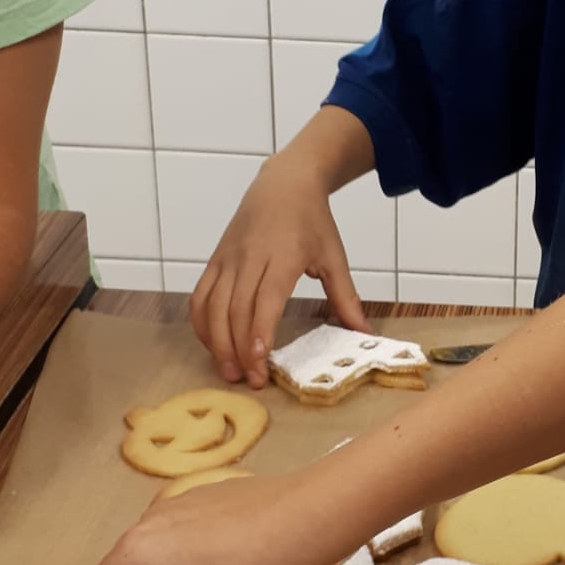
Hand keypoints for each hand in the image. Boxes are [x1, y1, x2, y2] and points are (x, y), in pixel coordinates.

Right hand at [191, 155, 367, 388]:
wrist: (284, 183)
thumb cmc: (312, 221)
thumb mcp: (334, 257)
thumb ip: (346, 298)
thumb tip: (364, 334)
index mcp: (283, 256)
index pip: (265, 300)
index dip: (258, 332)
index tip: (259, 361)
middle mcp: (250, 257)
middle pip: (235, 309)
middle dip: (239, 349)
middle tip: (250, 380)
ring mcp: (228, 258)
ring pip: (212, 305)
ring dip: (216, 342)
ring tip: (229, 371)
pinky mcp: (215, 260)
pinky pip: (199, 295)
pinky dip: (201, 323)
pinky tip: (212, 344)